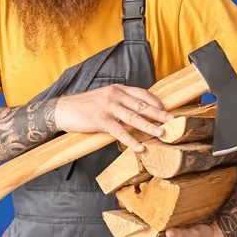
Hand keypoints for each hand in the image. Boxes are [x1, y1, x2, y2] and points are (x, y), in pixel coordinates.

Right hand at [54, 84, 173, 151]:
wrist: (63, 109)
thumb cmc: (84, 106)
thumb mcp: (104, 98)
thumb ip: (119, 103)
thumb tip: (136, 113)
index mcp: (117, 89)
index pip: (142, 93)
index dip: (156, 102)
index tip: (167, 110)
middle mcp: (115, 95)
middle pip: (142, 105)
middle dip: (159, 114)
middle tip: (173, 121)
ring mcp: (108, 107)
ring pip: (134, 117)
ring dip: (149, 126)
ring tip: (162, 133)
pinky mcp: (101, 119)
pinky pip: (120, 131)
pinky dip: (131, 140)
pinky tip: (140, 147)